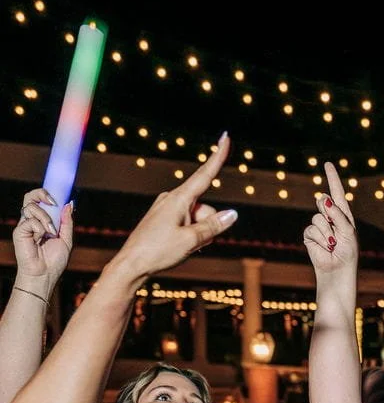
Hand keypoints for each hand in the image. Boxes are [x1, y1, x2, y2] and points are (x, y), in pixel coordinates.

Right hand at [13, 190, 72, 296]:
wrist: (45, 274)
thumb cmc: (55, 261)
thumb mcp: (66, 240)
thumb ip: (67, 222)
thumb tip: (70, 204)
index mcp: (42, 222)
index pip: (41, 201)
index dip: (46, 194)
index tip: (58, 198)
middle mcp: (32, 221)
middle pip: (30, 197)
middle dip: (41, 193)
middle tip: (53, 202)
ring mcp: (24, 225)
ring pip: (31, 206)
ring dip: (45, 217)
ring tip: (50, 232)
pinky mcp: (19, 231)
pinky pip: (30, 220)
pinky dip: (39, 228)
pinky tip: (39, 240)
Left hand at [112, 135, 236, 280]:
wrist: (131, 264)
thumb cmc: (158, 251)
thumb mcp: (191, 240)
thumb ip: (213, 226)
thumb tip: (232, 214)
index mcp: (179, 199)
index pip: (205, 174)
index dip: (218, 157)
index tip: (226, 137)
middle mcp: (172, 199)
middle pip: (205, 208)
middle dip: (209, 225)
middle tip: (193, 244)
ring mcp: (167, 208)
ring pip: (197, 218)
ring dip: (199, 234)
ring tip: (181, 247)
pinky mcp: (163, 219)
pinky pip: (187, 224)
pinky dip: (190, 235)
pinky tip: (177, 247)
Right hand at [304, 162, 357, 277]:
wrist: (338, 271)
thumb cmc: (348, 253)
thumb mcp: (348, 232)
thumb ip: (338, 215)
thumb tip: (324, 199)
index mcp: (343, 215)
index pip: (337, 193)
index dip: (332, 178)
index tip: (328, 164)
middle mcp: (330, 218)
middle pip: (322, 200)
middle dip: (328, 211)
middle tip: (335, 229)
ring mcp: (319, 226)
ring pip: (317, 217)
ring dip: (326, 233)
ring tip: (333, 244)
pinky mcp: (310, 236)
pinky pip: (310, 230)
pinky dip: (319, 240)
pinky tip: (325, 248)